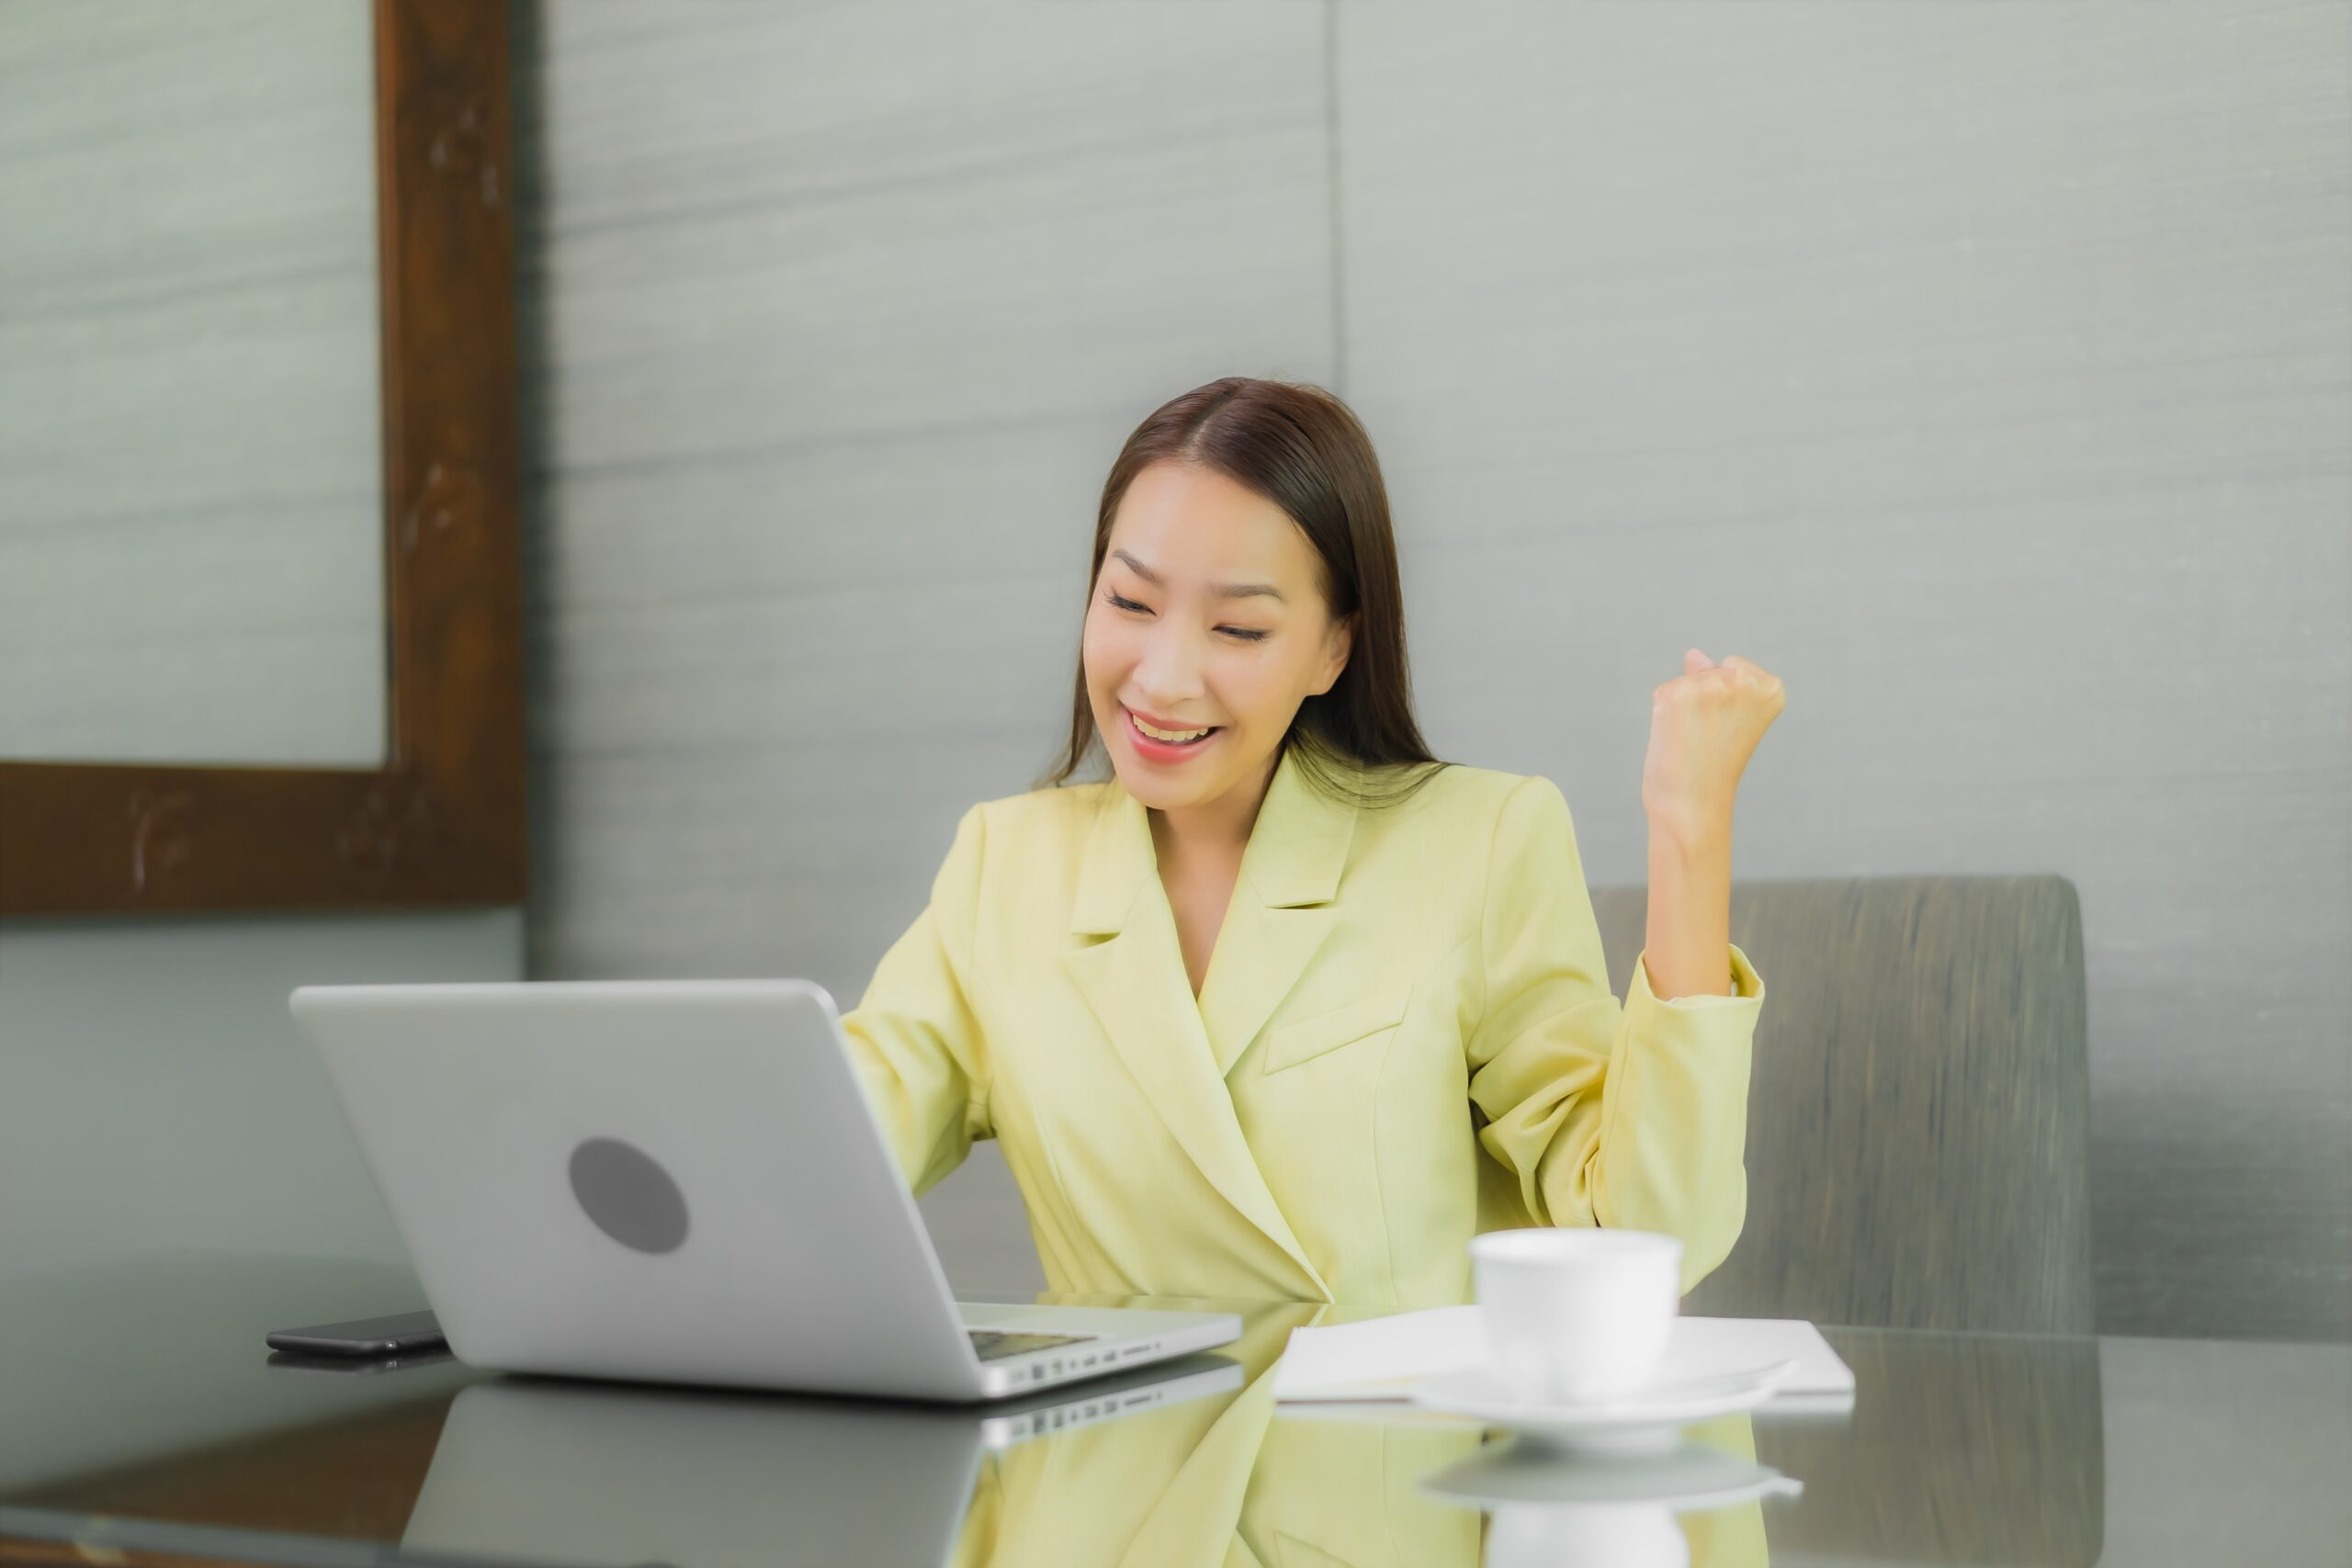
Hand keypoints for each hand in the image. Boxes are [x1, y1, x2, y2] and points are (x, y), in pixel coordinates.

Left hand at [1641, 648, 1786, 834]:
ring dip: (1683, 707)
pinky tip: (1677, 736)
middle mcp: (1744, 681)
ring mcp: (1710, 685)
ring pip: (1686, 680)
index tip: (1732, 729)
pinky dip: (1664, 712)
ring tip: (1694, 739)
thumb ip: (1716, 679)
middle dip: (1703, 700)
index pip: (1735, 668)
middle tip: (1711, 737)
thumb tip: (1693, 654)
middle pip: (1710, 671)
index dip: (1726, 701)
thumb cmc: (1715, 765)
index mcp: (1771, 688)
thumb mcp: (1729, 719)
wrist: (1694, 803)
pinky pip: (1665, 690)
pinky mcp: (1678, 693)